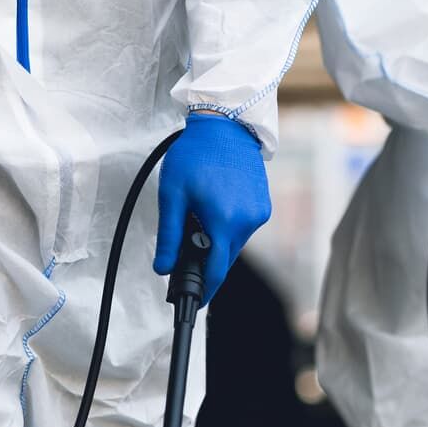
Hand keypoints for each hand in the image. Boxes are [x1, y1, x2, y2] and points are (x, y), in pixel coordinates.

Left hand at [153, 114, 271, 306]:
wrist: (226, 125)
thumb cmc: (195, 155)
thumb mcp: (173, 195)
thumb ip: (169, 236)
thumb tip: (163, 268)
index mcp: (224, 221)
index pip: (216, 271)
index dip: (205, 290)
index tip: (193, 301)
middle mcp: (248, 221)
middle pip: (225, 257)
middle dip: (207, 258)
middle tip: (186, 243)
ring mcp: (259, 214)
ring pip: (234, 243)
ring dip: (217, 239)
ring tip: (200, 212)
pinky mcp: (264, 205)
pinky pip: (243, 228)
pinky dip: (229, 226)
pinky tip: (216, 205)